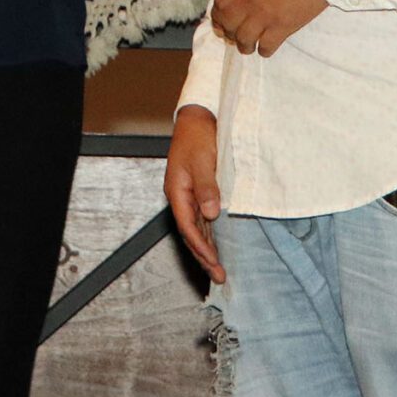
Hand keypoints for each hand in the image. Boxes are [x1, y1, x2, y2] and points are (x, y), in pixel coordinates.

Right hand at [164, 106, 226, 282]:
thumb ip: (207, 188)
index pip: (188, 227)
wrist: (197, 119)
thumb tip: (212, 214)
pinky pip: (201, 221)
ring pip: (196, 230)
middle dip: (204, 257)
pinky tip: (218, 245)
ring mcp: (187, 196)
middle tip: (219, 277)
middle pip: (191, 234)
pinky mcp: (197, 192)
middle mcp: (180, 197)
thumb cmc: (198, 137)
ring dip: (207, 249)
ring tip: (218, 269)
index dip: (201, 247)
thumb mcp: (204, 161)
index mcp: (177, 191)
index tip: (214, 262)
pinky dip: (209, 236)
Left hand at [206, 0, 327, 56]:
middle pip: (228, 25)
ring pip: (244, 40)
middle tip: (232, 35)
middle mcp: (248, 1)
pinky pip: (267, 46)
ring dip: (244, 44)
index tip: (220, 21)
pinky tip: (266, 47)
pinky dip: (264, 49)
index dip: (218, 15)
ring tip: (248, 46)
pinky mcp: (283, 27)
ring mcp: (264, 16)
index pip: (219, 5)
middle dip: (228, 32)